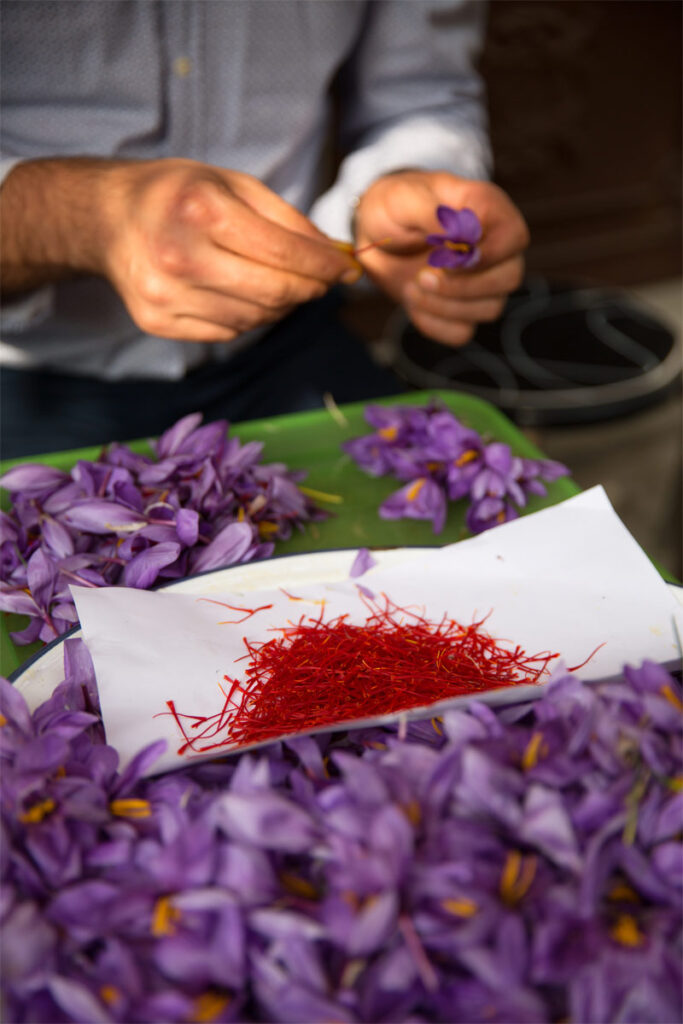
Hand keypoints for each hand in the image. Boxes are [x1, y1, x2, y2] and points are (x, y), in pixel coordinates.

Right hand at [103, 159, 359, 341]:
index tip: (346, 269)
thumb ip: (287, 219)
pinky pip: (227, 333)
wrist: (108, 219)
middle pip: (274, 293)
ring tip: (281, 284)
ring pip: (254, 319)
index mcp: (201, 210)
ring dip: (281, 306)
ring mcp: (166, 295)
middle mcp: (180, 256)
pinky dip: (248, 318)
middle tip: (322, 281)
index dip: (325, 266)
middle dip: (310, 289)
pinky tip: (244, 295)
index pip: (285, 253)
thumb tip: (334, 256)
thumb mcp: (232, 183)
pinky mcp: (158, 322)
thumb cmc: (177, 194)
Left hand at [353, 171, 528, 345]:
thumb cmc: (395, 207)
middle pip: (510, 278)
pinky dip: (433, 324)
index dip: (486, 255)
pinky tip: (412, 301)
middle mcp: (494, 248)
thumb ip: (433, 213)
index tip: (446, 260)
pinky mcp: (462, 309)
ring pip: (489, 309)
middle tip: (421, 276)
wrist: (373, 233)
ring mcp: (482, 282)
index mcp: (488, 211)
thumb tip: (458, 235)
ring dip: (444, 305)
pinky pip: (462, 332)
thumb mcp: (405, 199)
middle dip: (463, 286)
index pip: (514, 238)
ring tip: (411, 285)